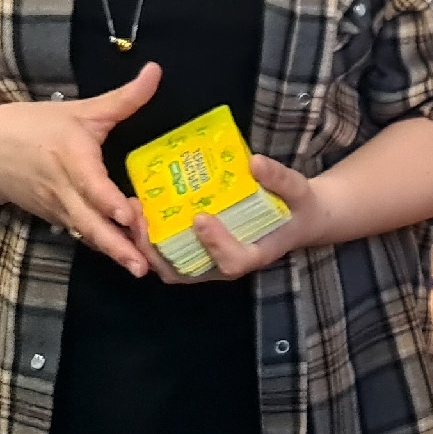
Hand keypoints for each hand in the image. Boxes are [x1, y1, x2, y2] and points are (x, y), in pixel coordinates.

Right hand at [0, 62, 160, 276]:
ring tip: (139, 267)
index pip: (90, 183)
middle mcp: (63, 189)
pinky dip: (101, 245)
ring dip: (111, 251)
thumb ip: (124, 98)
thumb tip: (156, 72)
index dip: (108, 201)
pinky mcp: (56, 219)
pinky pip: (81, 234)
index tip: (128, 214)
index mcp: (71, 157)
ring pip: (86, 234)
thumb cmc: (37, 127)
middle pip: (89, 222)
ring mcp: (57, 208)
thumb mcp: (81, 109)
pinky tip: (125, 256)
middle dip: (115, 245)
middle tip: (141, 265)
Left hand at [133, 153, 328, 283]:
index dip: (214, 244)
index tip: (201, 217)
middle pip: (186, 271)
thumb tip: (255, 162)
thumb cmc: (298, 208)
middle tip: (142, 217)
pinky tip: (143, 212)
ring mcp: (209, 264)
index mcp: (254, 254)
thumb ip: (279, 180)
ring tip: (134, 213)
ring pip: (170, 268)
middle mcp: (226, 266)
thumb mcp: (298, 191)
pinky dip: (152, 242)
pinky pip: (170, 256)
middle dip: (158, 250)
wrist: (297, 220)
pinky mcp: (199, 254)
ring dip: (147, 247)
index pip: (231, 261)